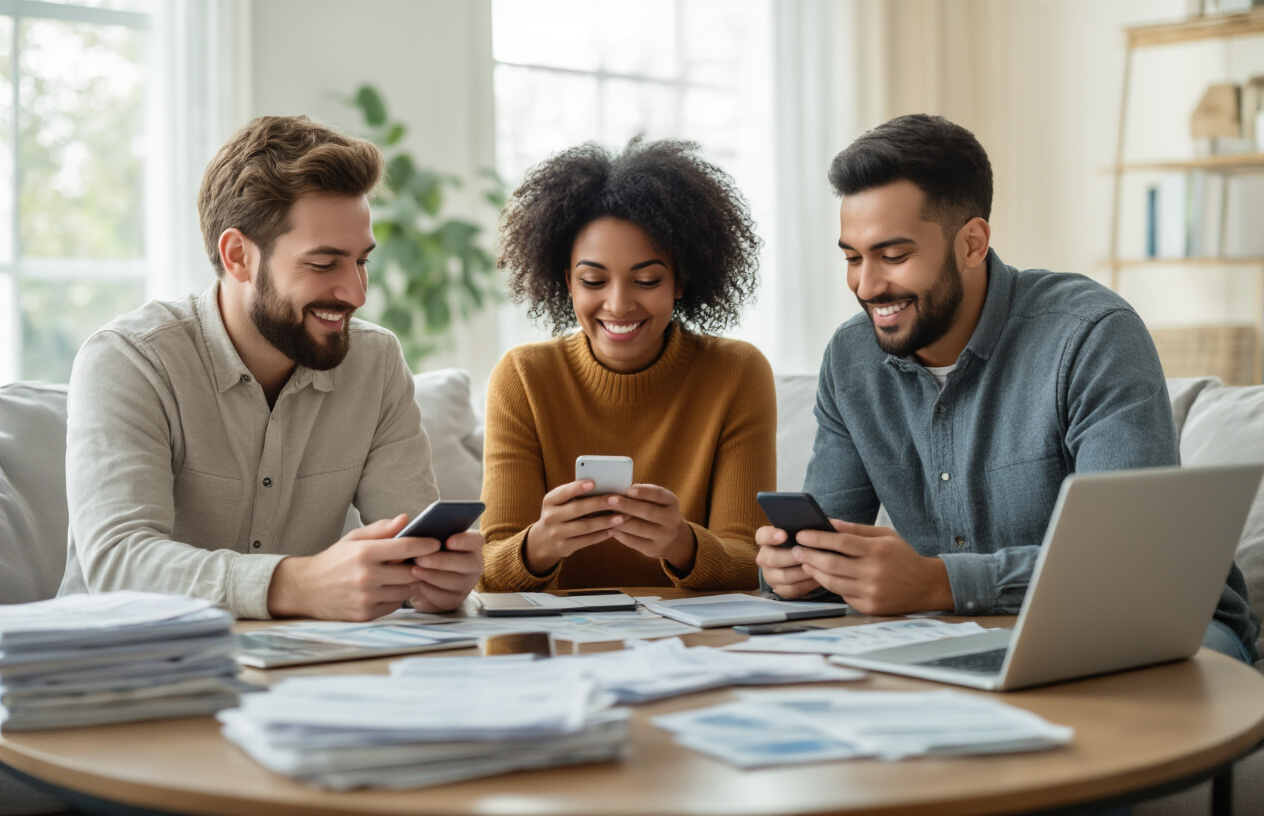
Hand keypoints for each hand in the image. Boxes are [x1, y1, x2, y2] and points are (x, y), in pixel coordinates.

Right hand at [267, 514, 439, 620]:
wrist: (305, 589)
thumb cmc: (334, 560)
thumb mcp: (353, 538)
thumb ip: (381, 529)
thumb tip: (406, 519)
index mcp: (364, 553)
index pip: (405, 547)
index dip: (425, 544)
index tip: (437, 542)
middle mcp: (366, 576)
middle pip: (411, 572)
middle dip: (419, 566)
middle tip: (423, 560)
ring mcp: (366, 598)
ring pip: (406, 591)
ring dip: (409, 583)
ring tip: (405, 574)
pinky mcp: (366, 614)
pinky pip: (394, 605)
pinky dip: (396, 597)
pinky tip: (389, 588)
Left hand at [407, 529, 483, 611]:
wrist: (409, 579)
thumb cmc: (415, 553)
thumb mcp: (409, 538)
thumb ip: (405, 527)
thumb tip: (402, 519)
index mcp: (468, 544)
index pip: (476, 540)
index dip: (464, 540)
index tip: (448, 541)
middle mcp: (472, 564)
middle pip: (467, 563)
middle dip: (442, 561)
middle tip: (420, 559)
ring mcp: (465, 584)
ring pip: (454, 582)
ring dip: (433, 576)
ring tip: (413, 571)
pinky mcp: (454, 600)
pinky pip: (444, 598)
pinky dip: (428, 592)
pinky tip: (415, 585)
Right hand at [524, 480, 626, 574]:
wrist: (544, 540)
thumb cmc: (560, 514)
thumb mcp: (560, 503)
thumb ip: (576, 496)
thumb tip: (605, 488)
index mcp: (550, 500)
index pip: (564, 492)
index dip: (578, 487)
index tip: (594, 482)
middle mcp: (550, 517)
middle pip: (577, 509)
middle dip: (598, 504)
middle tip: (617, 500)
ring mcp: (556, 533)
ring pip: (585, 526)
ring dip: (605, 521)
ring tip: (621, 517)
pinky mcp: (564, 547)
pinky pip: (587, 541)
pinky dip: (602, 535)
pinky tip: (614, 530)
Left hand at [605, 484, 696, 572]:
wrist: (673, 538)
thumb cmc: (657, 511)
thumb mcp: (658, 501)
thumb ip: (643, 494)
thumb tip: (617, 490)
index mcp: (672, 502)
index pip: (659, 494)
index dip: (644, 491)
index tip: (628, 489)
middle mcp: (671, 519)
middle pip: (647, 512)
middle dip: (627, 506)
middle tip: (610, 500)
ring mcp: (664, 536)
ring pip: (639, 528)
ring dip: (620, 520)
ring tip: (605, 514)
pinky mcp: (653, 549)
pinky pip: (633, 541)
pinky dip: (620, 534)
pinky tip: (609, 528)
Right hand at [755, 525, 821, 598]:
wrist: (806, 561)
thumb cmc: (805, 542)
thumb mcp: (804, 532)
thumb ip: (808, 527)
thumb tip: (824, 525)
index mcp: (767, 540)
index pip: (761, 536)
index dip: (770, 536)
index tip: (784, 534)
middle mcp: (764, 558)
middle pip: (770, 558)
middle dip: (789, 556)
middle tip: (803, 553)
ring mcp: (770, 575)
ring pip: (782, 576)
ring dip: (800, 572)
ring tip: (815, 566)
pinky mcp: (780, 589)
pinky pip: (791, 590)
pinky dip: (806, 585)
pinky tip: (817, 578)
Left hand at [792, 520, 954, 615]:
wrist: (927, 586)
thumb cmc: (902, 556)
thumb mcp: (885, 536)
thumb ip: (855, 529)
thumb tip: (828, 523)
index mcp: (877, 551)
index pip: (840, 542)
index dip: (817, 538)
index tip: (801, 534)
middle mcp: (873, 572)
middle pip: (831, 563)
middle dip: (808, 555)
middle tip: (794, 549)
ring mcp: (871, 592)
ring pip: (832, 581)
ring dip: (814, 571)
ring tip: (803, 562)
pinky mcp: (869, 607)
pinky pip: (841, 594)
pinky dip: (828, 584)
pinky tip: (819, 575)